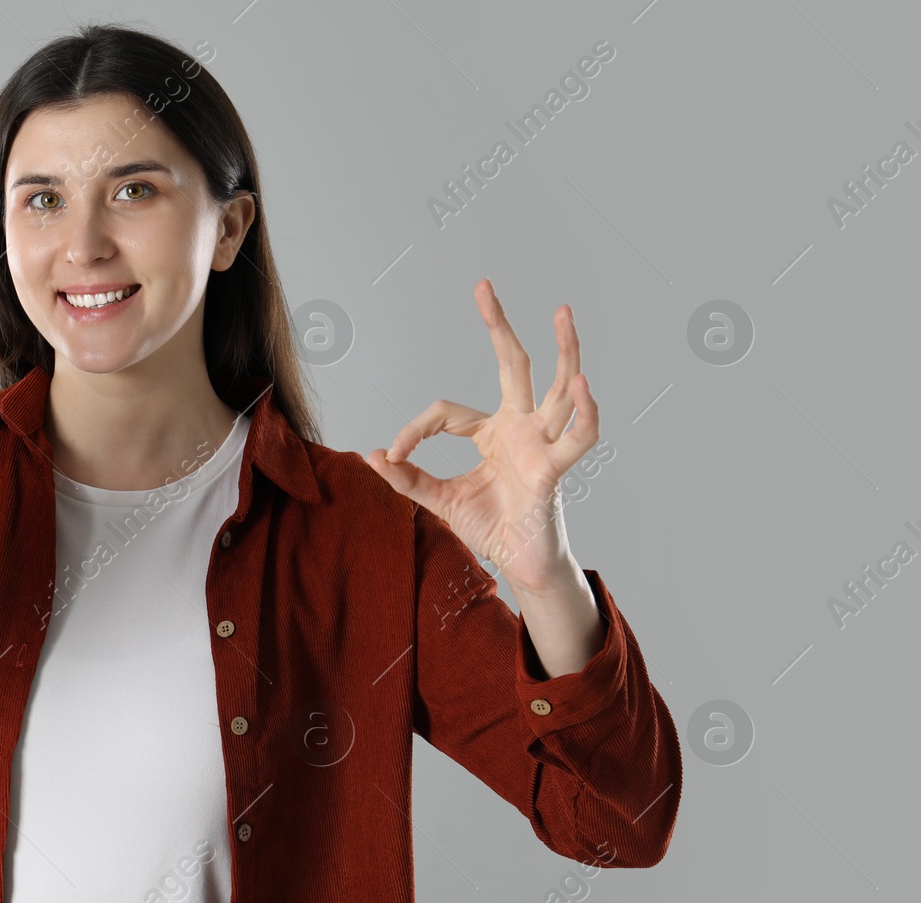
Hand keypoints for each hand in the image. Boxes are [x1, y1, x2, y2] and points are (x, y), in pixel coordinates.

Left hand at [364, 279, 598, 592]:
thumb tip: (369, 456)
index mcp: (491, 433)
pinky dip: (585, 412)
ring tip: (563, 313)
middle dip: (498, 326)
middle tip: (483, 286)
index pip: (447, 412)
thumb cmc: (490, 528)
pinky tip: (582, 384)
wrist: (521, 566)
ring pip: (557, 388)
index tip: (392, 453)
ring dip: (564, 351)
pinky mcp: (554, 469)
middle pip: (512, 366)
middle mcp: (519, 428)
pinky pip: (578, 437)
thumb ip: (407, 479)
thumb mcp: (439, 501)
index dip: (414, 430)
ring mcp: (540, 444)